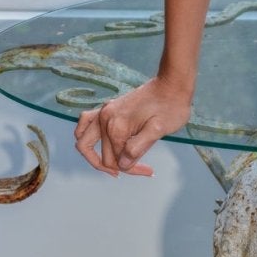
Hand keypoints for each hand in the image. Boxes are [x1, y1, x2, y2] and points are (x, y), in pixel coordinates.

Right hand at [74, 75, 192, 178]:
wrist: (172, 85)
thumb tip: (122, 164)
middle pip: (103, 155)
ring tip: (111, 166)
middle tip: (143, 169)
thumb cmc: (170, 107)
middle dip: (121, 166)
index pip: (117, 160)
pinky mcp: (107, 107)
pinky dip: (86, 136)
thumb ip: (138, 148)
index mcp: (117, 127)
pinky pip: (85, 122)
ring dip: (93, 156)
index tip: (150, 171)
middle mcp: (105, 118)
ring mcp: (104, 111)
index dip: (132, 169)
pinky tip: (98, 143)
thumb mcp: (159, 130)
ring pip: (84, 141)